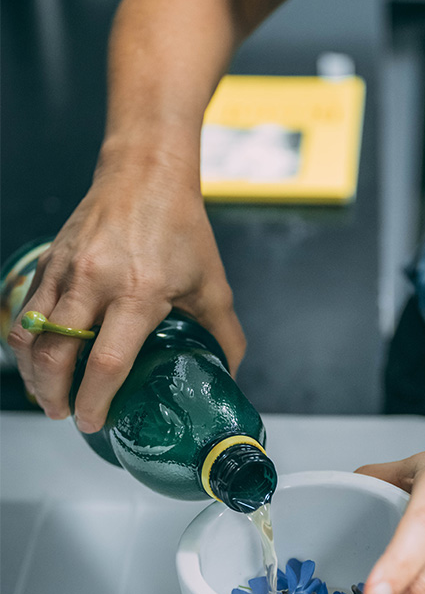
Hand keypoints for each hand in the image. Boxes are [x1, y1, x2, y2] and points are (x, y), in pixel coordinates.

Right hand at [7, 145, 245, 431]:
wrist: (145, 172)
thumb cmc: (181, 227)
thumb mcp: (212, 284)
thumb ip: (224, 334)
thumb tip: (228, 374)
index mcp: (139, 293)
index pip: (107, 361)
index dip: (95, 400)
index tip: (94, 422)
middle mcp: (95, 282)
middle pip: (57, 354)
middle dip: (54, 395)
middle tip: (64, 414)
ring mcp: (66, 270)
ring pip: (32, 334)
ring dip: (34, 373)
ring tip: (48, 394)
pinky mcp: (49, 261)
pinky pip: (27, 310)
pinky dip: (27, 341)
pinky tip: (40, 358)